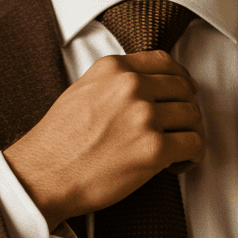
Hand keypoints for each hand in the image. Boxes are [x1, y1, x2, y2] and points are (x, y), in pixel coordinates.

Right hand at [3, 51, 204, 230]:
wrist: (44, 175)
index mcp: (114, 69)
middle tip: (183, 128)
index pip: (164, 62)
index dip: (181, 79)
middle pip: (182, 89)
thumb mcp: (81, 92)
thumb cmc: (58, 144)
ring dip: (191, 134)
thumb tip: (140, 91)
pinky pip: (193, 146)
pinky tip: (178, 165)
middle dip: (188, 110)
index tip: (185, 91)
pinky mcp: (153, 149)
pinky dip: (192, 157)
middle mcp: (131, 87)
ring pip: (192, 116)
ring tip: (178, 151)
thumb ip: (112, 84)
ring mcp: (144, 117)